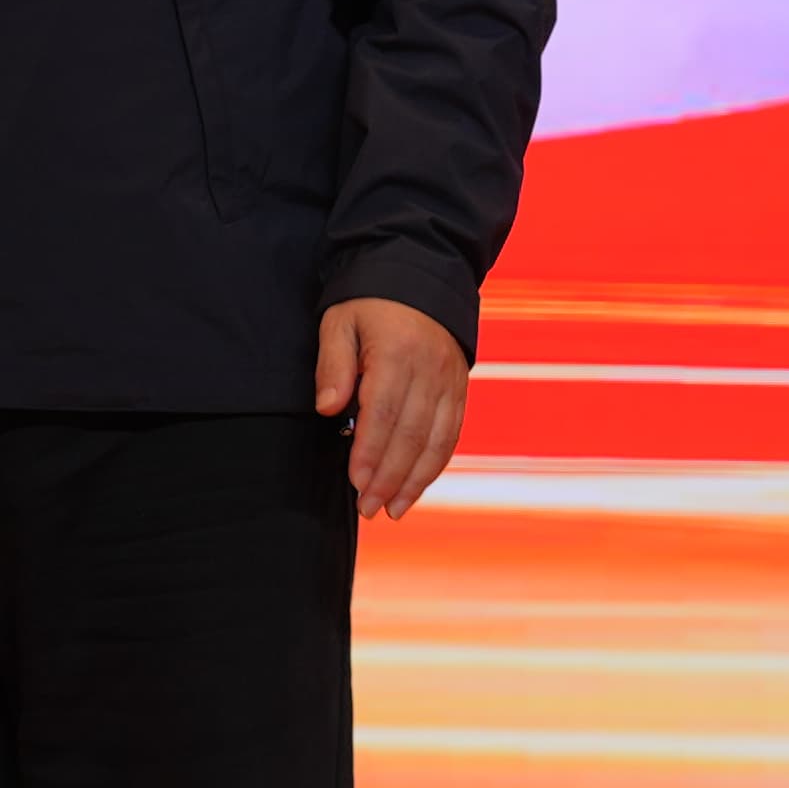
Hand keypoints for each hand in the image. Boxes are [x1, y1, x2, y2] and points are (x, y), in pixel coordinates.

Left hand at [316, 296, 469, 519]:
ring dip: (415, 481)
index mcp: (398, 353)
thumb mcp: (339, 322)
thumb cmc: (369, 304)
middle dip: (390, 477)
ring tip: (392, 509)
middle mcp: (431, 371)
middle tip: (368, 508)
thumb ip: (333, 365)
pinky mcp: (460, 389)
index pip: (384, 412)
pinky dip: (435, 464)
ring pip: (437, 440)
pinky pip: (451, 434)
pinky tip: (416, 486)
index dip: (371, 452)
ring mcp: (450, 381)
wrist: (420, 277)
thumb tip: (328, 409)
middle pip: (412, 434)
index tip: (355, 481)